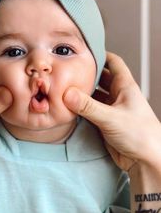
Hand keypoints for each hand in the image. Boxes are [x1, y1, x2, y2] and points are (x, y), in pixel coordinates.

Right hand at [63, 52, 160, 171]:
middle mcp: (118, 95)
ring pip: (94, 95)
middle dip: (86, 74)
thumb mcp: (112, 118)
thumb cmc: (140, 135)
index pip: (114, 62)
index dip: (101, 54)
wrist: (147, 161)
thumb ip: (89, 106)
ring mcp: (111, 108)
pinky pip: (90, 110)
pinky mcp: (105, 122)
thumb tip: (67, 94)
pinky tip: (70, 107)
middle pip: (100, 78)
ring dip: (82, 92)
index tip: (84, 51)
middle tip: (68, 70)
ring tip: (65, 87)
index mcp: (125, 86)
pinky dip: (81, 108)